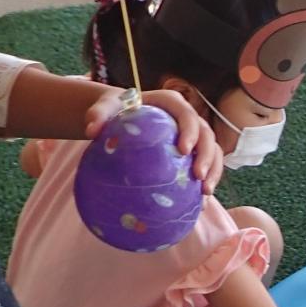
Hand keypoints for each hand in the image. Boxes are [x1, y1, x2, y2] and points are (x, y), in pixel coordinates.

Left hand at [84, 86, 224, 191]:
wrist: (123, 116)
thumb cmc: (116, 111)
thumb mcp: (105, 108)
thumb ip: (98, 115)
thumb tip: (91, 131)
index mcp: (171, 103)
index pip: (187, 115)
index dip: (190, 132)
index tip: (183, 150)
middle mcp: (187, 117)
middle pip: (206, 134)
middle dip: (207, 156)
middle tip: (198, 176)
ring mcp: (193, 135)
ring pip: (213, 151)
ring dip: (214, 171)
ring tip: (205, 193)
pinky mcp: (193, 151)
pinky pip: (208, 165)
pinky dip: (207, 181)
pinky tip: (201, 203)